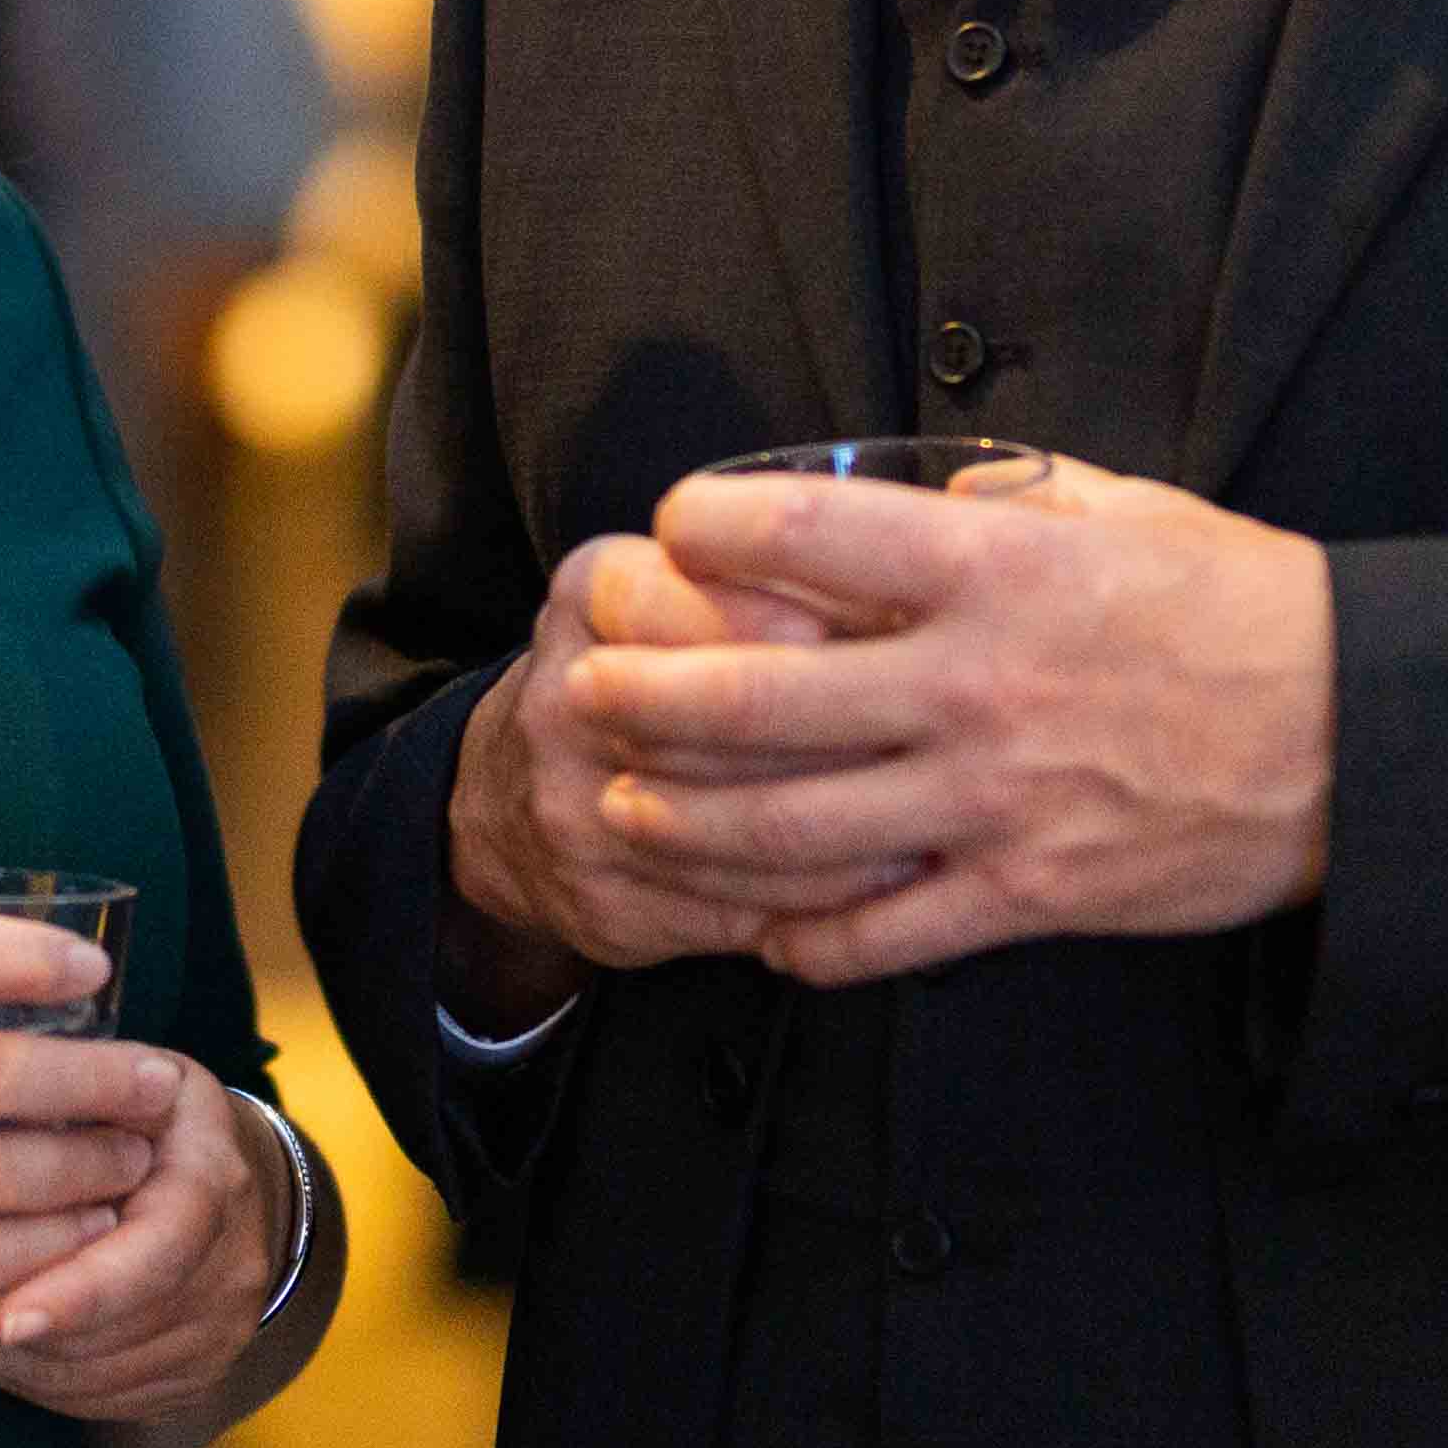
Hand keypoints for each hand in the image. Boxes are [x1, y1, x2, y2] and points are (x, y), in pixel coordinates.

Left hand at [0, 1050, 284, 1428]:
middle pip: (112, 1331)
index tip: (7, 1320)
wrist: (221, 1178)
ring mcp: (216, 1333)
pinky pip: (93, 1401)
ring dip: (0, 1356)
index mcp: (211, 1177)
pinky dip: (24, 1377)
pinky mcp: (190, 1380)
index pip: (157, 1252)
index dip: (83, 1291)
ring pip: (91, 1376)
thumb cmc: (142, 1115)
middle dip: (8, 1325)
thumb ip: (55, 1101)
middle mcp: (230, 1265)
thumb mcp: (112, 1077)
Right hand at [446, 533, 917, 1017]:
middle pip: (722, 715)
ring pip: (732, 821)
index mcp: (592, 591)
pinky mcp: (604, 898)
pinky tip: (890, 882)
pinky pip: (730, 904)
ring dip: (846, 826)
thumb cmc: (646, 664)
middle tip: (937, 735)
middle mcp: (568, 693)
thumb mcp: (674, 581)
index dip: (803, 615)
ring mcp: (574, 805)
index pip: (698, 593)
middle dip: (841, 729)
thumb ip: (777, 567)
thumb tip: (933, 542)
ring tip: (936, 817)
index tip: (893, 629)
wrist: (510, 795)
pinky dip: (818, 898)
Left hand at [571, 454, 1336, 983]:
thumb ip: (1002, 497)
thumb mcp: (1121, 510)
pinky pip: (885, 935)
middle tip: (590, 690)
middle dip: (648, 698)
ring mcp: (997, 800)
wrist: (1358, 740)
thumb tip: (908, 475)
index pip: (807, 531)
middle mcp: (978, 684)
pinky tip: (757, 928)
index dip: (709, 524)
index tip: (670, 527)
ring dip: (687, 825)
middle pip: (760, 698)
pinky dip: (804, 940)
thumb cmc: (1239, 607)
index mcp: (999, 568)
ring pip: (793, 829)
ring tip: (627, 809)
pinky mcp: (1029, 894)